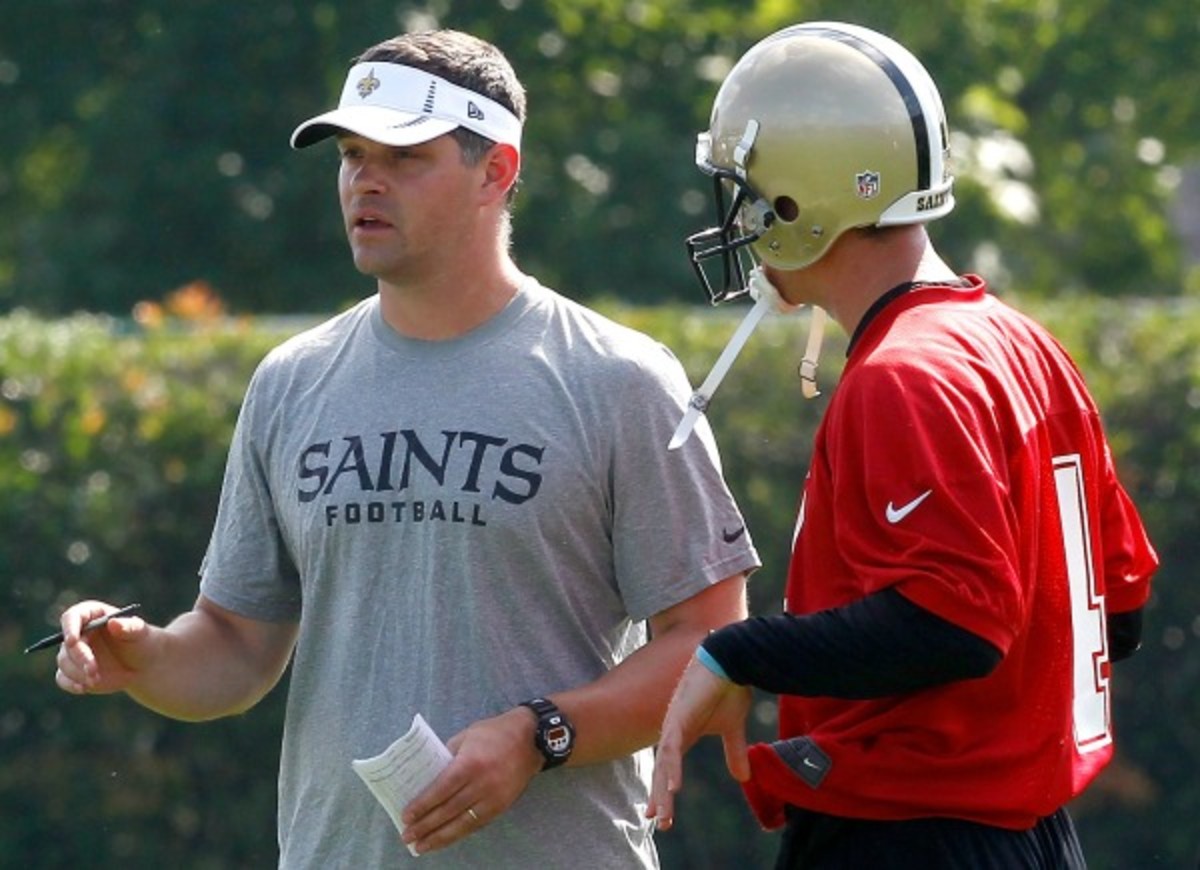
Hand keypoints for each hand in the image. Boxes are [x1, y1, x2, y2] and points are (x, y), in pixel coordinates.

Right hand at [54, 599, 149, 695]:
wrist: (141, 664)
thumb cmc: (140, 641)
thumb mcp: (140, 632)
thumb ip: (130, 626)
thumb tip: (113, 623)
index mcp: (92, 614)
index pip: (72, 616)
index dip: (69, 628)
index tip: (72, 641)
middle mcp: (78, 632)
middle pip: (68, 643)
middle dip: (79, 657)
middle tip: (93, 670)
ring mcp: (73, 653)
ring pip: (65, 662)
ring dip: (78, 673)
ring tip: (97, 679)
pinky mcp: (73, 671)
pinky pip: (63, 678)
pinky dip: (71, 684)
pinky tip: (84, 688)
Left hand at [400, 706, 542, 854]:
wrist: (532, 739)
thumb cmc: (495, 733)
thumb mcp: (466, 736)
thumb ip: (448, 756)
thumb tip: (429, 777)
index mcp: (470, 764)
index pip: (441, 790)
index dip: (422, 806)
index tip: (406, 817)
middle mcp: (481, 784)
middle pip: (448, 810)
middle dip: (426, 825)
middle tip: (407, 837)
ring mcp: (493, 798)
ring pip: (462, 823)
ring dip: (439, 837)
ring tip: (421, 846)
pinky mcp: (502, 807)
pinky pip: (476, 825)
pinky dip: (458, 834)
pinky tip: (445, 839)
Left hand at [646, 656, 751, 830]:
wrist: (730, 660)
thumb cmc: (730, 687)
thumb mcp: (733, 727)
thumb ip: (734, 751)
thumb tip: (744, 778)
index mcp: (683, 734)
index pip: (669, 769)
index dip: (664, 792)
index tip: (659, 816)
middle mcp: (673, 731)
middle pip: (662, 771)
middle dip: (660, 798)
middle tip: (658, 823)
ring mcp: (674, 724)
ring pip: (664, 765)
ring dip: (663, 790)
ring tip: (661, 815)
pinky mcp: (679, 717)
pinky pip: (672, 748)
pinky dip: (672, 768)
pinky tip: (671, 787)